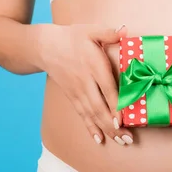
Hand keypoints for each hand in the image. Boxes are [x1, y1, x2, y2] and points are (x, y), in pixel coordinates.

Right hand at [36, 23, 132, 145]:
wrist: (44, 46)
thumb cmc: (72, 37)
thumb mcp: (90, 30)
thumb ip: (108, 32)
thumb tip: (126, 30)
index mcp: (92, 65)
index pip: (106, 88)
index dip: (114, 105)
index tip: (123, 119)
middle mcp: (85, 81)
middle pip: (99, 107)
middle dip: (113, 125)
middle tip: (128, 139)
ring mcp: (77, 91)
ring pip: (92, 114)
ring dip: (106, 130)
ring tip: (120, 141)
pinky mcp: (72, 97)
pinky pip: (82, 114)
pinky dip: (91, 128)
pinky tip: (99, 139)